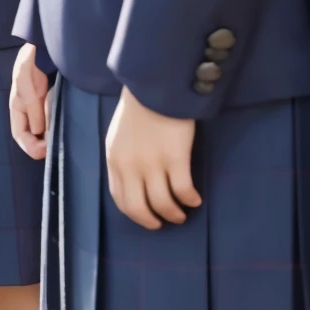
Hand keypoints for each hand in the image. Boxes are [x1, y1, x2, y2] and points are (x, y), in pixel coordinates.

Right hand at [10, 43, 51, 160]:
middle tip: (56, 148)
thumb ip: (32, 108)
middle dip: (41, 146)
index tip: (46, 149)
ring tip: (61, 141)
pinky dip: (57, 128)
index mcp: (17, 108)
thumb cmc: (30, 64)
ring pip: (42, 131)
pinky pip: (52, 121)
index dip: (31, 146)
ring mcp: (39, 107)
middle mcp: (27, 111)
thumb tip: (38, 132)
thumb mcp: (28, 86)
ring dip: (49, 138)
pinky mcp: (50, 103)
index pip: (20, 135)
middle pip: (31, 136)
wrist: (42, 49)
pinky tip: (66, 128)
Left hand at [104, 86, 200, 229]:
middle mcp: (130, 165)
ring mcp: (152, 163)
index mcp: (114, 159)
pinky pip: (183, 191)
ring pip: (163, 204)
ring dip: (175, 214)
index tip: (148, 218)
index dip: (135, 214)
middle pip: (139, 208)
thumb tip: (133, 185)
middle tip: (165, 222)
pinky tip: (195, 199)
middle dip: (152, 221)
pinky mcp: (175, 158)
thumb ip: (123, 160)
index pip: (120, 199)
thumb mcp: (119, 136)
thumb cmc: (139, 109)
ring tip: (183, 213)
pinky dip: (190, 200)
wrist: (155, 86)